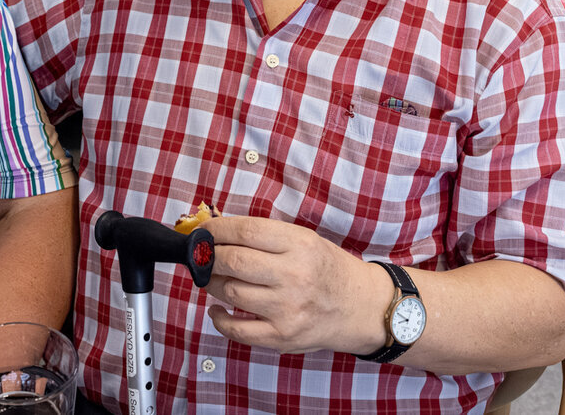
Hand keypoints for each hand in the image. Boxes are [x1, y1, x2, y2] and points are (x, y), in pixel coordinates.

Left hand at [202, 215, 388, 354]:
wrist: (361, 307)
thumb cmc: (328, 270)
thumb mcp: (305, 240)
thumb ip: (266, 237)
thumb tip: (218, 234)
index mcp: (300, 245)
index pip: (247, 231)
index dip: (217, 230)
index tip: (204, 232)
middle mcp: (294, 275)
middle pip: (233, 261)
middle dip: (209, 256)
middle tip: (203, 255)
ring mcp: (287, 308)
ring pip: (230, 291)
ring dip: (211, 283)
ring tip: (212, 278)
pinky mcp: (282, 336)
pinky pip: (237, 329)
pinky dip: (219, 319)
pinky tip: (217, 309)